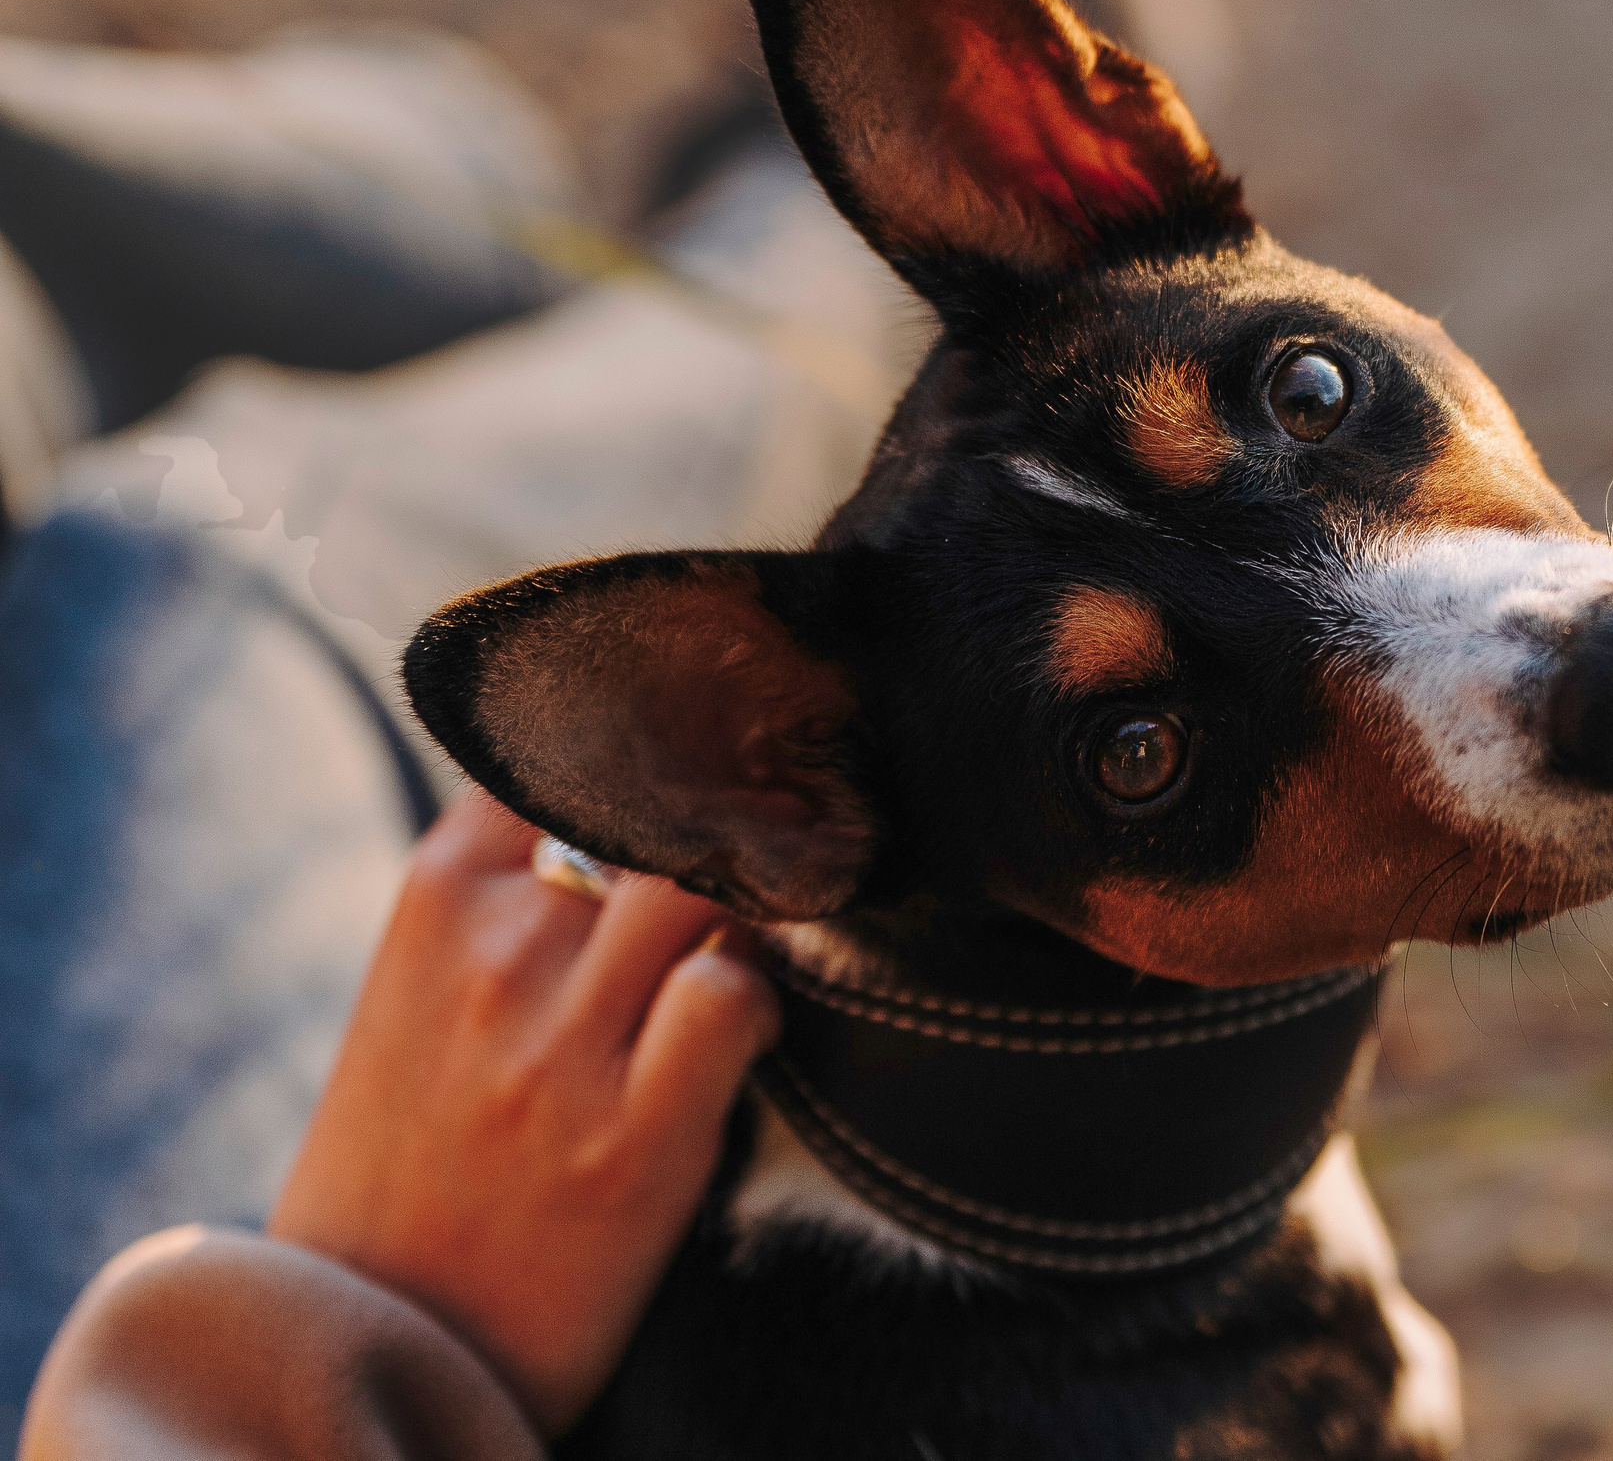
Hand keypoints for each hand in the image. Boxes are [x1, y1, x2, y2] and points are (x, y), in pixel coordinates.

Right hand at [269, 789, 778, 1434]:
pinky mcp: (633, 1135)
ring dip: (754, 906)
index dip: (661, 742)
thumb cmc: (407, 1155)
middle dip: (729, 820)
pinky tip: (748, 1035)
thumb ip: (504, 892)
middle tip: (777, 842)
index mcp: (438, 896)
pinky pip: (733, 996)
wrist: (371, 1333)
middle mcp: (496, 952)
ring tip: (751, 948)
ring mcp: (561, 1043)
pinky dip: (763, 1000)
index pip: (574, 742)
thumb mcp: (416, 990)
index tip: (713, 746)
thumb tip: (626, 795)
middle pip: (664, 804)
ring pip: (708, 884)